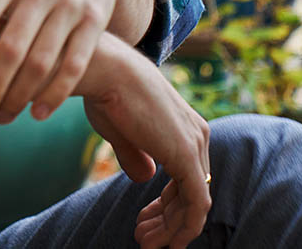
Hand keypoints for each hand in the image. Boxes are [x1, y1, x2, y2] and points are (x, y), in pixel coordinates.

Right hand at [82, 38, 211, 248]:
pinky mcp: (186, 157)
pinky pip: (196, 204)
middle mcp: (196, 134)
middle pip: (191, 190)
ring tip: (148, 244)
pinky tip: (168, 243)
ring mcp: (194, 145)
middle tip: (144, 238)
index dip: (166, 203)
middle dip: (167, 219)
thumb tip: (145, 177)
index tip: (142, 219)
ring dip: (172, 228)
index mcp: (183, 126)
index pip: (185, 175)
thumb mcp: (121, 131)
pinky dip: (183, 228)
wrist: (105, 70)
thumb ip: (136, 155)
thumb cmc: (105, 92)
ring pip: (194, 202)